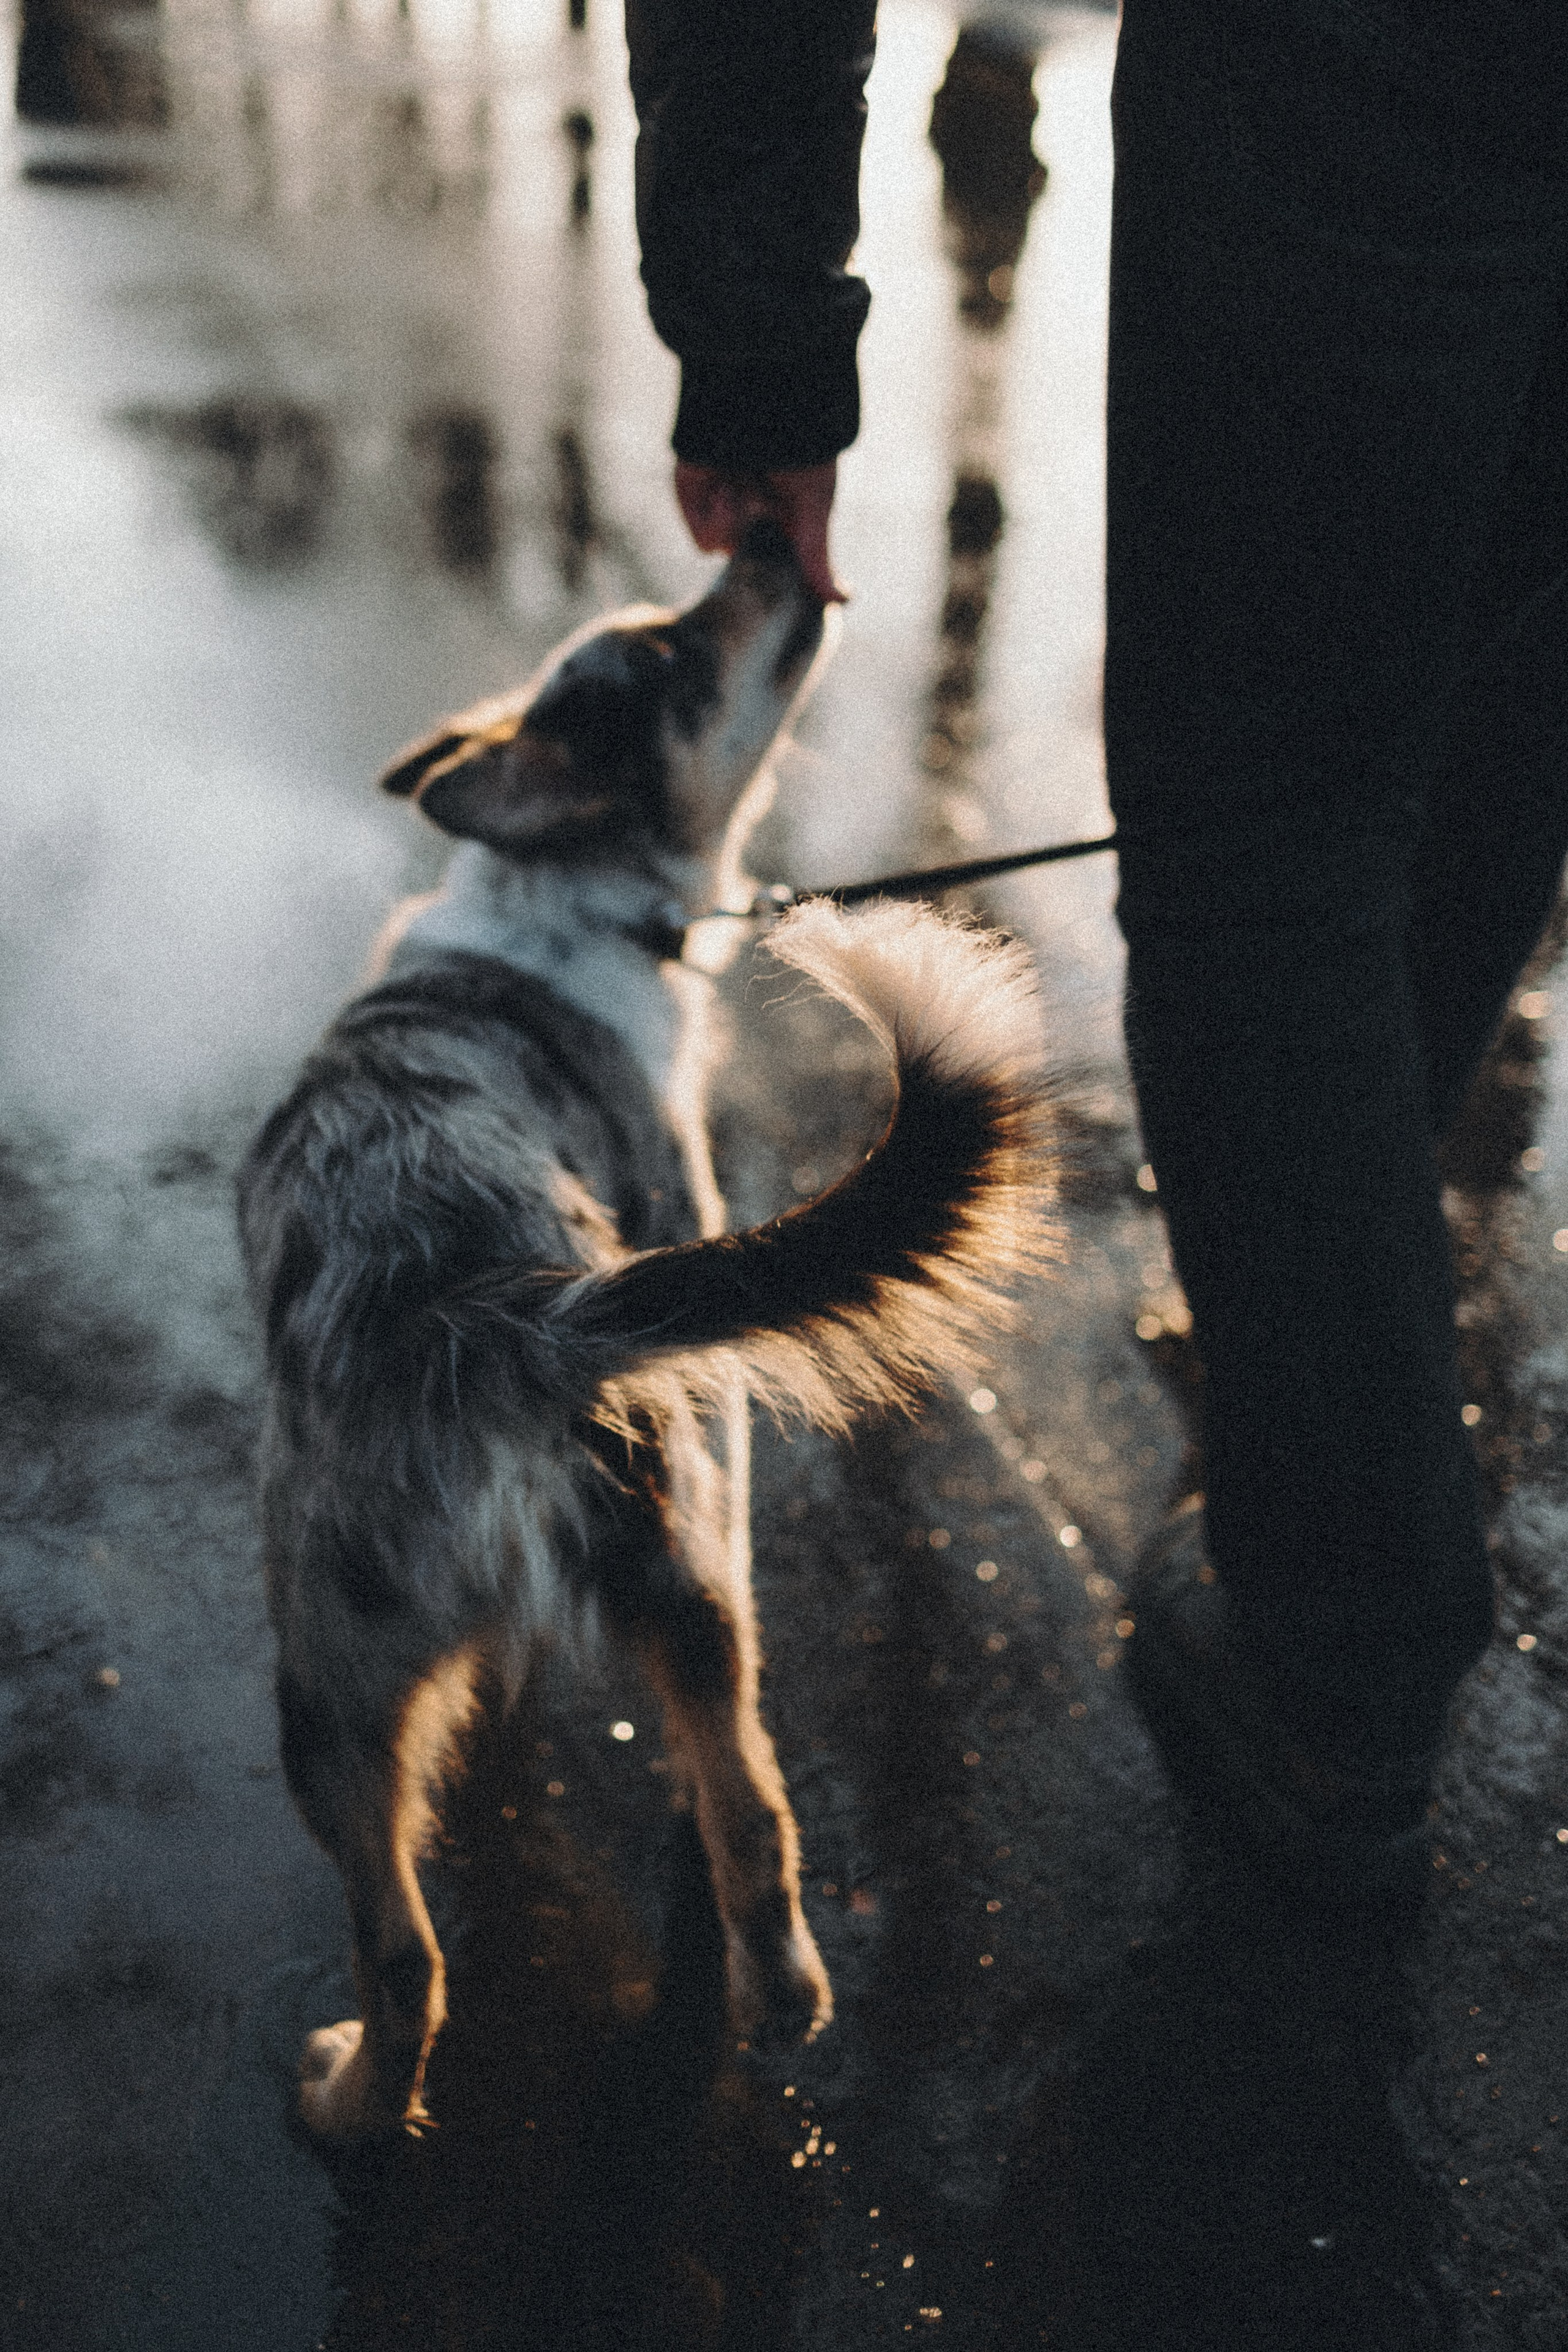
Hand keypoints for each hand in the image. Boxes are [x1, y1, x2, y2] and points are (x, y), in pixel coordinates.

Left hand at [674, 458, 845, 603]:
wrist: (756, 402)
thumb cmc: (799, 447)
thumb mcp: (815, 504)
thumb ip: (817, 557)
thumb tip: (842, 601)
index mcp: (787, 511)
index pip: (784, 560)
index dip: (786, 570)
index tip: (793, 579)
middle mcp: (754, 510)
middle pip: (756, 557)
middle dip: (761, 536)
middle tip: (767, 499)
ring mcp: (723, 506)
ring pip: (731, 549)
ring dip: (740, 521)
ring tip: (746, 482)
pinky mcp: (694, 501)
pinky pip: (705, 540)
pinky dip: (717, 521)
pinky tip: (725, 487)